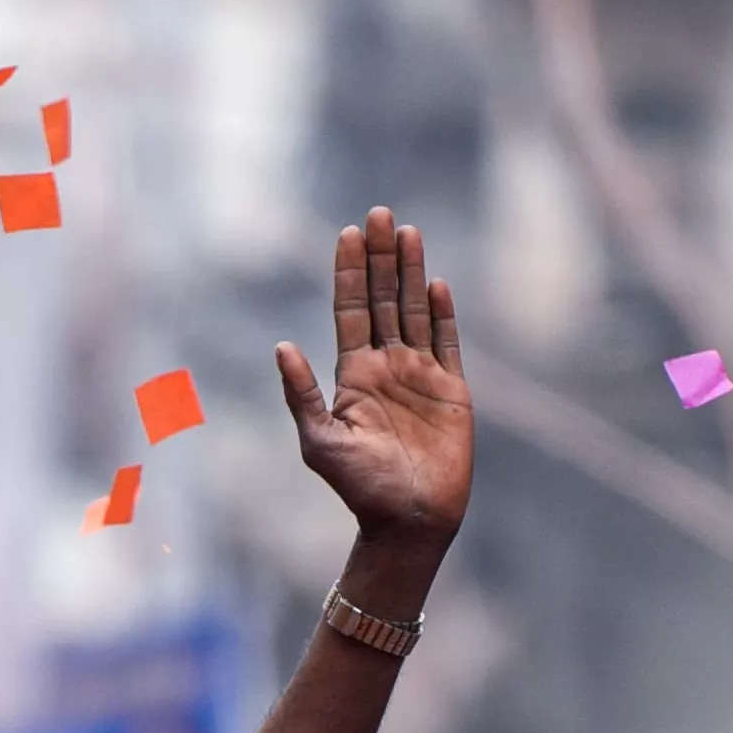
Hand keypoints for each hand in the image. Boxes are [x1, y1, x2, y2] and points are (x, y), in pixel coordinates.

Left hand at [277, 208, 471, 558]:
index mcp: (352, 376)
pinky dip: (442, 312)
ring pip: (414, 310)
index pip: (349, 312)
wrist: (408, 519)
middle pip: (382, 300)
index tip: (346, 233)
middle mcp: (385, 368)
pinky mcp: (452, 389)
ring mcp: (420, 375)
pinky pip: (448, 341)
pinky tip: (435, 281)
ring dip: (410, 270)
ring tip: (405, 230)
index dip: (349, 273)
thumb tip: (281, 346)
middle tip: (377, 213)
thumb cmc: (360, 488)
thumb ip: (303, 394)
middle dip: (379, 257)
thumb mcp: (320, 441)